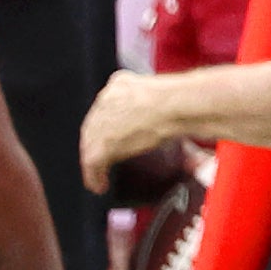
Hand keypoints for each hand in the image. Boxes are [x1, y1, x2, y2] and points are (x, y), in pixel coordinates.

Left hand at [79, 69, 189, 191]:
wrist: (174, 106)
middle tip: (102, 158)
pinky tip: (99, 185)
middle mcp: (105, 101)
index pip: (106, 106)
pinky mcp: (101, 144)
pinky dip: (94, 176)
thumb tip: (166, 118)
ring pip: (89, 144)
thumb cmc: (180, 100)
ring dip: (93, 161)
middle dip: (95, 142)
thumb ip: (153, 103)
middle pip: (93, 126)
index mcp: (119, 84)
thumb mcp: (163, 95)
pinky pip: (92, 163)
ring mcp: (100, 123)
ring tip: (97, 177)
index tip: (115, 133)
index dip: (108, 123)